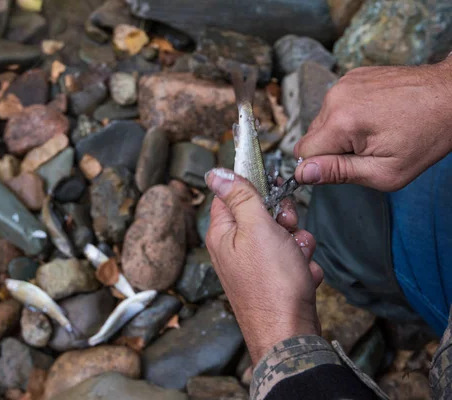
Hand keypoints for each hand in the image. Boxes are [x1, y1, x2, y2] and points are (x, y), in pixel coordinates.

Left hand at [205, 168, 322, 362]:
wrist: (290, 335)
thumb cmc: (272, 284)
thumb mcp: (256, 228)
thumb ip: (239, 196)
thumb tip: (214, 173)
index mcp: (223, 232)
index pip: (232, 194)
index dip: (255, 189)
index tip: (273, 190)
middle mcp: (234, 248)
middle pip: (262, 213)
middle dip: (284, 220)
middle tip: (286, 230)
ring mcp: (254, 265)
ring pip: (283, 236)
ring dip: (298, 245)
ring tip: (296, 261)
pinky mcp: (272, 279)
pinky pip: (292, 259)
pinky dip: (301, 266)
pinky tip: (302, 277)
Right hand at [294, 59, 451, 190]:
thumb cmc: (425, 136)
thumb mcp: (384, 171)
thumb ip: (338, 173)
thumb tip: (303, 173)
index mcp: (341, 121)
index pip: (303, 153)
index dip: (322, 166)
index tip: (346, 166)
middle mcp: (336, 97)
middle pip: (312, 136)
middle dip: (333, 149)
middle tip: (368, 150)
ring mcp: (343, 83)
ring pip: (323, 122)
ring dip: (341, 132)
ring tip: (375, 131)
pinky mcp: (352, 77)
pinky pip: (336, 105)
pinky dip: (349, 115)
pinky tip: (375, 116)